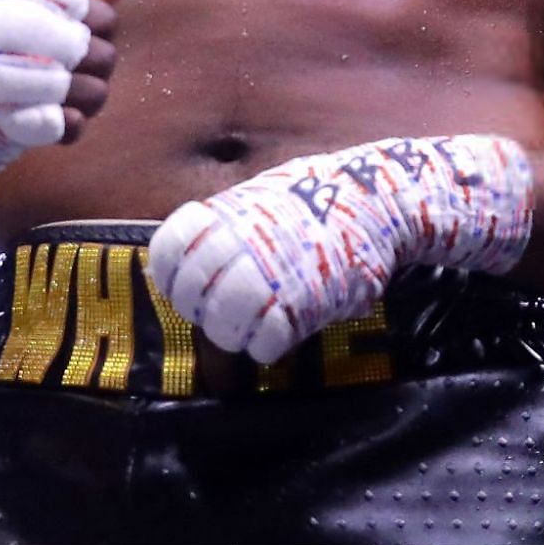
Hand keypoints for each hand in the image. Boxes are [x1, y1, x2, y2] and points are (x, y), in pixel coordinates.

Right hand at [0, 0, 152, 206]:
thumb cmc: (9, 45)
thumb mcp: (48, 7)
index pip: (87, 3)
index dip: (97, 20)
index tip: (76, 28)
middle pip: (86, 46)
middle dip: (96, 61)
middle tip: (76, 67)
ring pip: (80, 89)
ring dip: (88, 97)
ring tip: (69, 94)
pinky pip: (64, 125)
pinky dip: (67, 126)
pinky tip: (53, 117)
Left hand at [148, 134, 533, 363]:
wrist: (377, 200)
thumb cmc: (318, 199)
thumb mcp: (259, 198)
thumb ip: (226, 229)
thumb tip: (196, 261)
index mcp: (221, 215)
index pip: (166, 253)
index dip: (172, 276)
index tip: (187, 284)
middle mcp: (233, 245)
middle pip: (189, 298)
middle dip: (203, 311)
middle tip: (225, 311)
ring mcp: (263, 278)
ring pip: (220, 329)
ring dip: (234, 334)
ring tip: (254, 325)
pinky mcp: (296, 308)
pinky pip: (262, 346)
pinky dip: (268, 346)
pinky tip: (282, 332)